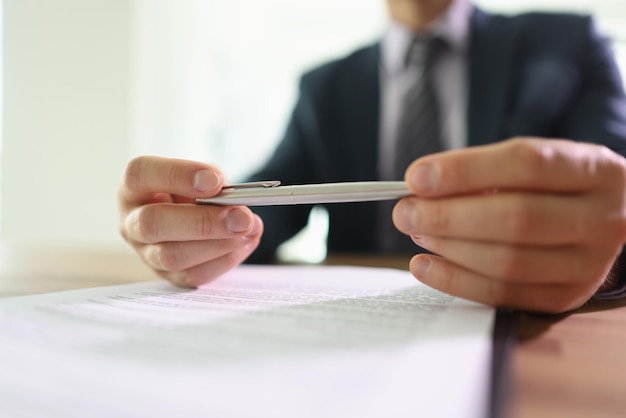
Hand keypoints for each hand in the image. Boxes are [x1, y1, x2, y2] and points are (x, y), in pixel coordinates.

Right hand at [118, 156, 262, 286]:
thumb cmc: (194, 192)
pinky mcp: (167, 276)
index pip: (141, 174)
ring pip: (171, 256)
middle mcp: (131, 221)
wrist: (195, 216)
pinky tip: (245, 244)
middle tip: (241, 218)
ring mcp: (145, 253)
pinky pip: (192, 276)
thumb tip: (235, 207)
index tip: (215, 180)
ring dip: (217, 245)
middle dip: (203, 222)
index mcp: (134, 187)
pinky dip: (224, 261)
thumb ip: (213, 184)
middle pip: (153, 223)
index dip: (178, 175)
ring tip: (248, 231)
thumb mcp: (200, 177)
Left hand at [393, 138, 625, 312]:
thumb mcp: (535, 165)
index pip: (527, 164)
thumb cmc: (555, 186)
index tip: (417, 177)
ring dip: (449, 248)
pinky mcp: (567, 296)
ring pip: (508, 261)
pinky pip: (503, 295)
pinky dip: (455, 281)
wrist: (602, 219)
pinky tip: (425, 266)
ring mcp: (590, 263)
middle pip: (516, 218)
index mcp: (595, 170)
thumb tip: (422, 187)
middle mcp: (602, 218)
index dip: (465, 171)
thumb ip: (484, 172)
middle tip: (405, 212)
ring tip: (417, 232)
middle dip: (448, 216)